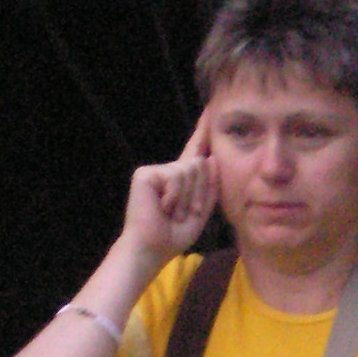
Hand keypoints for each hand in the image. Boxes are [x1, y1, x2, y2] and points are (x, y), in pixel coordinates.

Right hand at [118, 117, 218, 267]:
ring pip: (189, 171)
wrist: (152, 249)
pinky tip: (162, 207)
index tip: (212, 108)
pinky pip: (175, 177)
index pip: (196, 150)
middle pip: (199, 165)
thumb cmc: (173, 235)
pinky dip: (174, 197)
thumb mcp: (201, 212)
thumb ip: (209, 186)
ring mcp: (154, 171)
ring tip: (172, 213)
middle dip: (198, 194)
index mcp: (182, 179)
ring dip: (187, 199)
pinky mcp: (145, 174)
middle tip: (182, 214)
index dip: (203, 130)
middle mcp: (168, 171)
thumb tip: (209, 157)